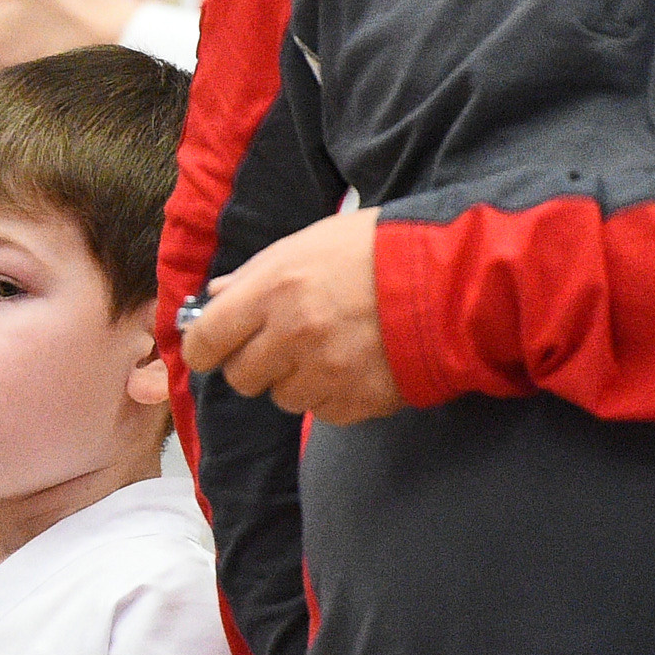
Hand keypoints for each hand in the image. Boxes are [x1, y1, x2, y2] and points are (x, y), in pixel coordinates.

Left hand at [180, 209, 403, 424]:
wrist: (451, 280)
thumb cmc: (378, 250)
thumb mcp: (309, 243)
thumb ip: (256, 274)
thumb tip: (215, 298)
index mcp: (275, 289)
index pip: (207, 339)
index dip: (203, 348)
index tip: (210, 348)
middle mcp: (294, 335)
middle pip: (241, 377)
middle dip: (253, 363)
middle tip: (278, 345)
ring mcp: (327, 372)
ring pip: (282, 398)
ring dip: (296, 380)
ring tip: (328, 350)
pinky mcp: (358, 401)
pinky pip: (323, 412)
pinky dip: (332, 395)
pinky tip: (354, 365)